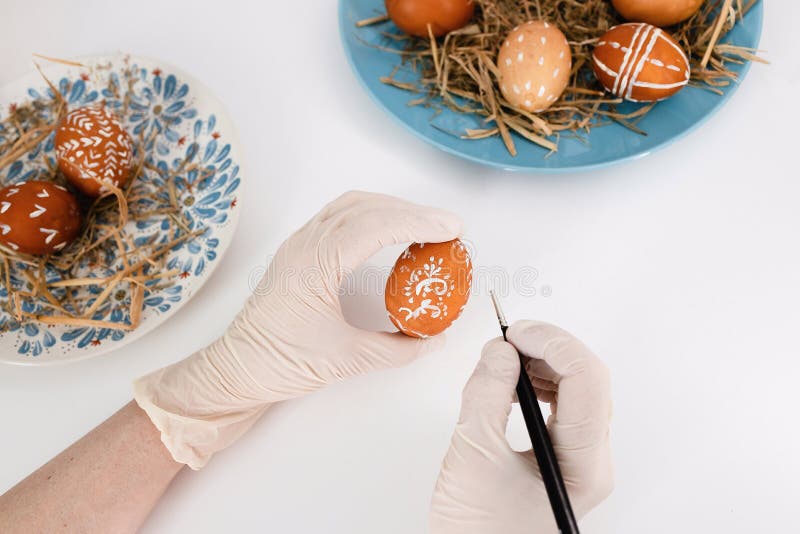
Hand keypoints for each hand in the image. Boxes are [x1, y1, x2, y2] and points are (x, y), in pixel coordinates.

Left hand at [134, 191, 461, 468]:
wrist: (236, 370)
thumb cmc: (281, 363)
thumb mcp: (346, 360)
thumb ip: (397, 350)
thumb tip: (434, 340)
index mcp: (315, 265)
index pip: (375, 227)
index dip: (418, 222)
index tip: (452, 228)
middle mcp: (304, 244)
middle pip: (365, 207)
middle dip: (411, 211)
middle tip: (446, 226)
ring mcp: (297, 244)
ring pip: (349, 206)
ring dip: (389, 208)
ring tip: (422, 223)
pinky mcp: (296, 252)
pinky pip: (336, 217)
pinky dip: (369, 215)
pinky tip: (386, 231)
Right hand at [430, 321, 612, 533]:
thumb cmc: (477, 531)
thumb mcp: (473, 455)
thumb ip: (487, 395)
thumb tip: (500, 351)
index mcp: (583, 464)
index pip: (588, 380)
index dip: (553, 344)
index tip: (517, 331)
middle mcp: (592, 461)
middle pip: (588, 381)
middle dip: (547, 350)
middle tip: (508, 339)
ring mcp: (579, 460)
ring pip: (577, 391)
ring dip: (543, 364)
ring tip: (505, 358)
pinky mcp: (562, 459)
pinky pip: (562, 408)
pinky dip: (539, 384)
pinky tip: (512, 381)